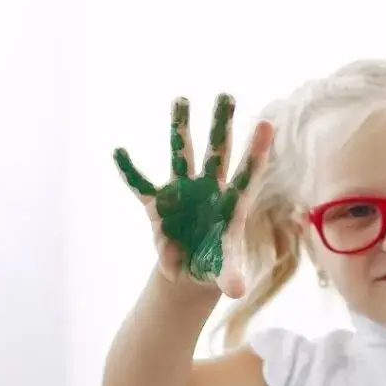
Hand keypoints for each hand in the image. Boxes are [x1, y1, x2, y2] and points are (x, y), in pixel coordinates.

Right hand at [113, 94, 273, 299]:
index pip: (247, 175)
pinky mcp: (159, 204)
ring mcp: (183, 192)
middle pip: (217, 153)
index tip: (267, 124)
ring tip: (181, 99)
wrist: (190, 271)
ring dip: (180, 128)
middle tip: (227, 95)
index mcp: (231, 204)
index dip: (256, 152)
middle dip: (221, 125)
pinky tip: (119, 152)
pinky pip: (141, 185)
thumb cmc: (214, 266)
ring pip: (181, 155)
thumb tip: (237, 291)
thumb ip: (231, 276)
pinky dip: (129, 171)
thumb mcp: (223, 272)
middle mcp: (209, 190)